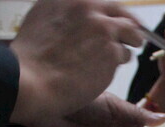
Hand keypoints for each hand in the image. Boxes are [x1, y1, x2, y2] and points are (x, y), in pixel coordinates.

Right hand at [10, 0, 145, 126]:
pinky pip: (125, 55)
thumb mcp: (42, 18)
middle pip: (124, 15)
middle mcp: (89, 8)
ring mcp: (102, 28)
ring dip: (122, 48)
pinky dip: (117, 64)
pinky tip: (101, 71)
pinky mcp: (111, 51)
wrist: (30, 79)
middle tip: (133, 40)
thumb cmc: (31, 58)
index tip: (120, 22)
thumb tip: (79, 17)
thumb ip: (67, 14)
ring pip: (129, 36)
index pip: (106, 3)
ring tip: (107, 62)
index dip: (115, 15)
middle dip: (130, 28)